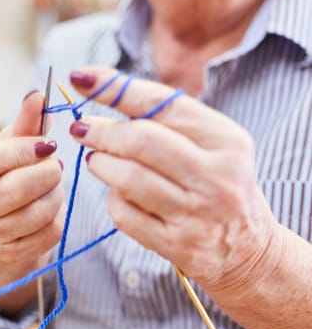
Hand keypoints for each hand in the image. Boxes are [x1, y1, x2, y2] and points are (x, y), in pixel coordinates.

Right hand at [0, 92, 64, 313]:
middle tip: (55, 163)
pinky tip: (50, 205)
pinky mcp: (9, 252)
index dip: (20, 151)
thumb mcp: (11, 145)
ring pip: (35, 212)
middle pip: (14, 189)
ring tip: (53, 183)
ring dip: (55, 193)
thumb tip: (38, 96)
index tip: (47, 143)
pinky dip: (58, 216)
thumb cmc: (5, 171)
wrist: (2, 217)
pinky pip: (48, 233)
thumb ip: (25, 123)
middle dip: (45, 172)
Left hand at [67, 67, 278, 296]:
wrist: (248, 250)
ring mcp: (197, 214)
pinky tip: (115, 193)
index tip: (81, 78)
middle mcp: (216, 176)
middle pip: (141, 141)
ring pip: (129, 179)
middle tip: (80, 128)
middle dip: (101, 131)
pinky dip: (112, 200)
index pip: (161, 104)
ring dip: (101, 164)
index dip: (115, 88)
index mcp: (226, 140)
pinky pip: (126, 215)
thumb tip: (105, 90)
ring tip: (95, 160)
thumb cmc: (218, 186)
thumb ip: (169, 121)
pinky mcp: (177, 246)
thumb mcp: (213, 146)